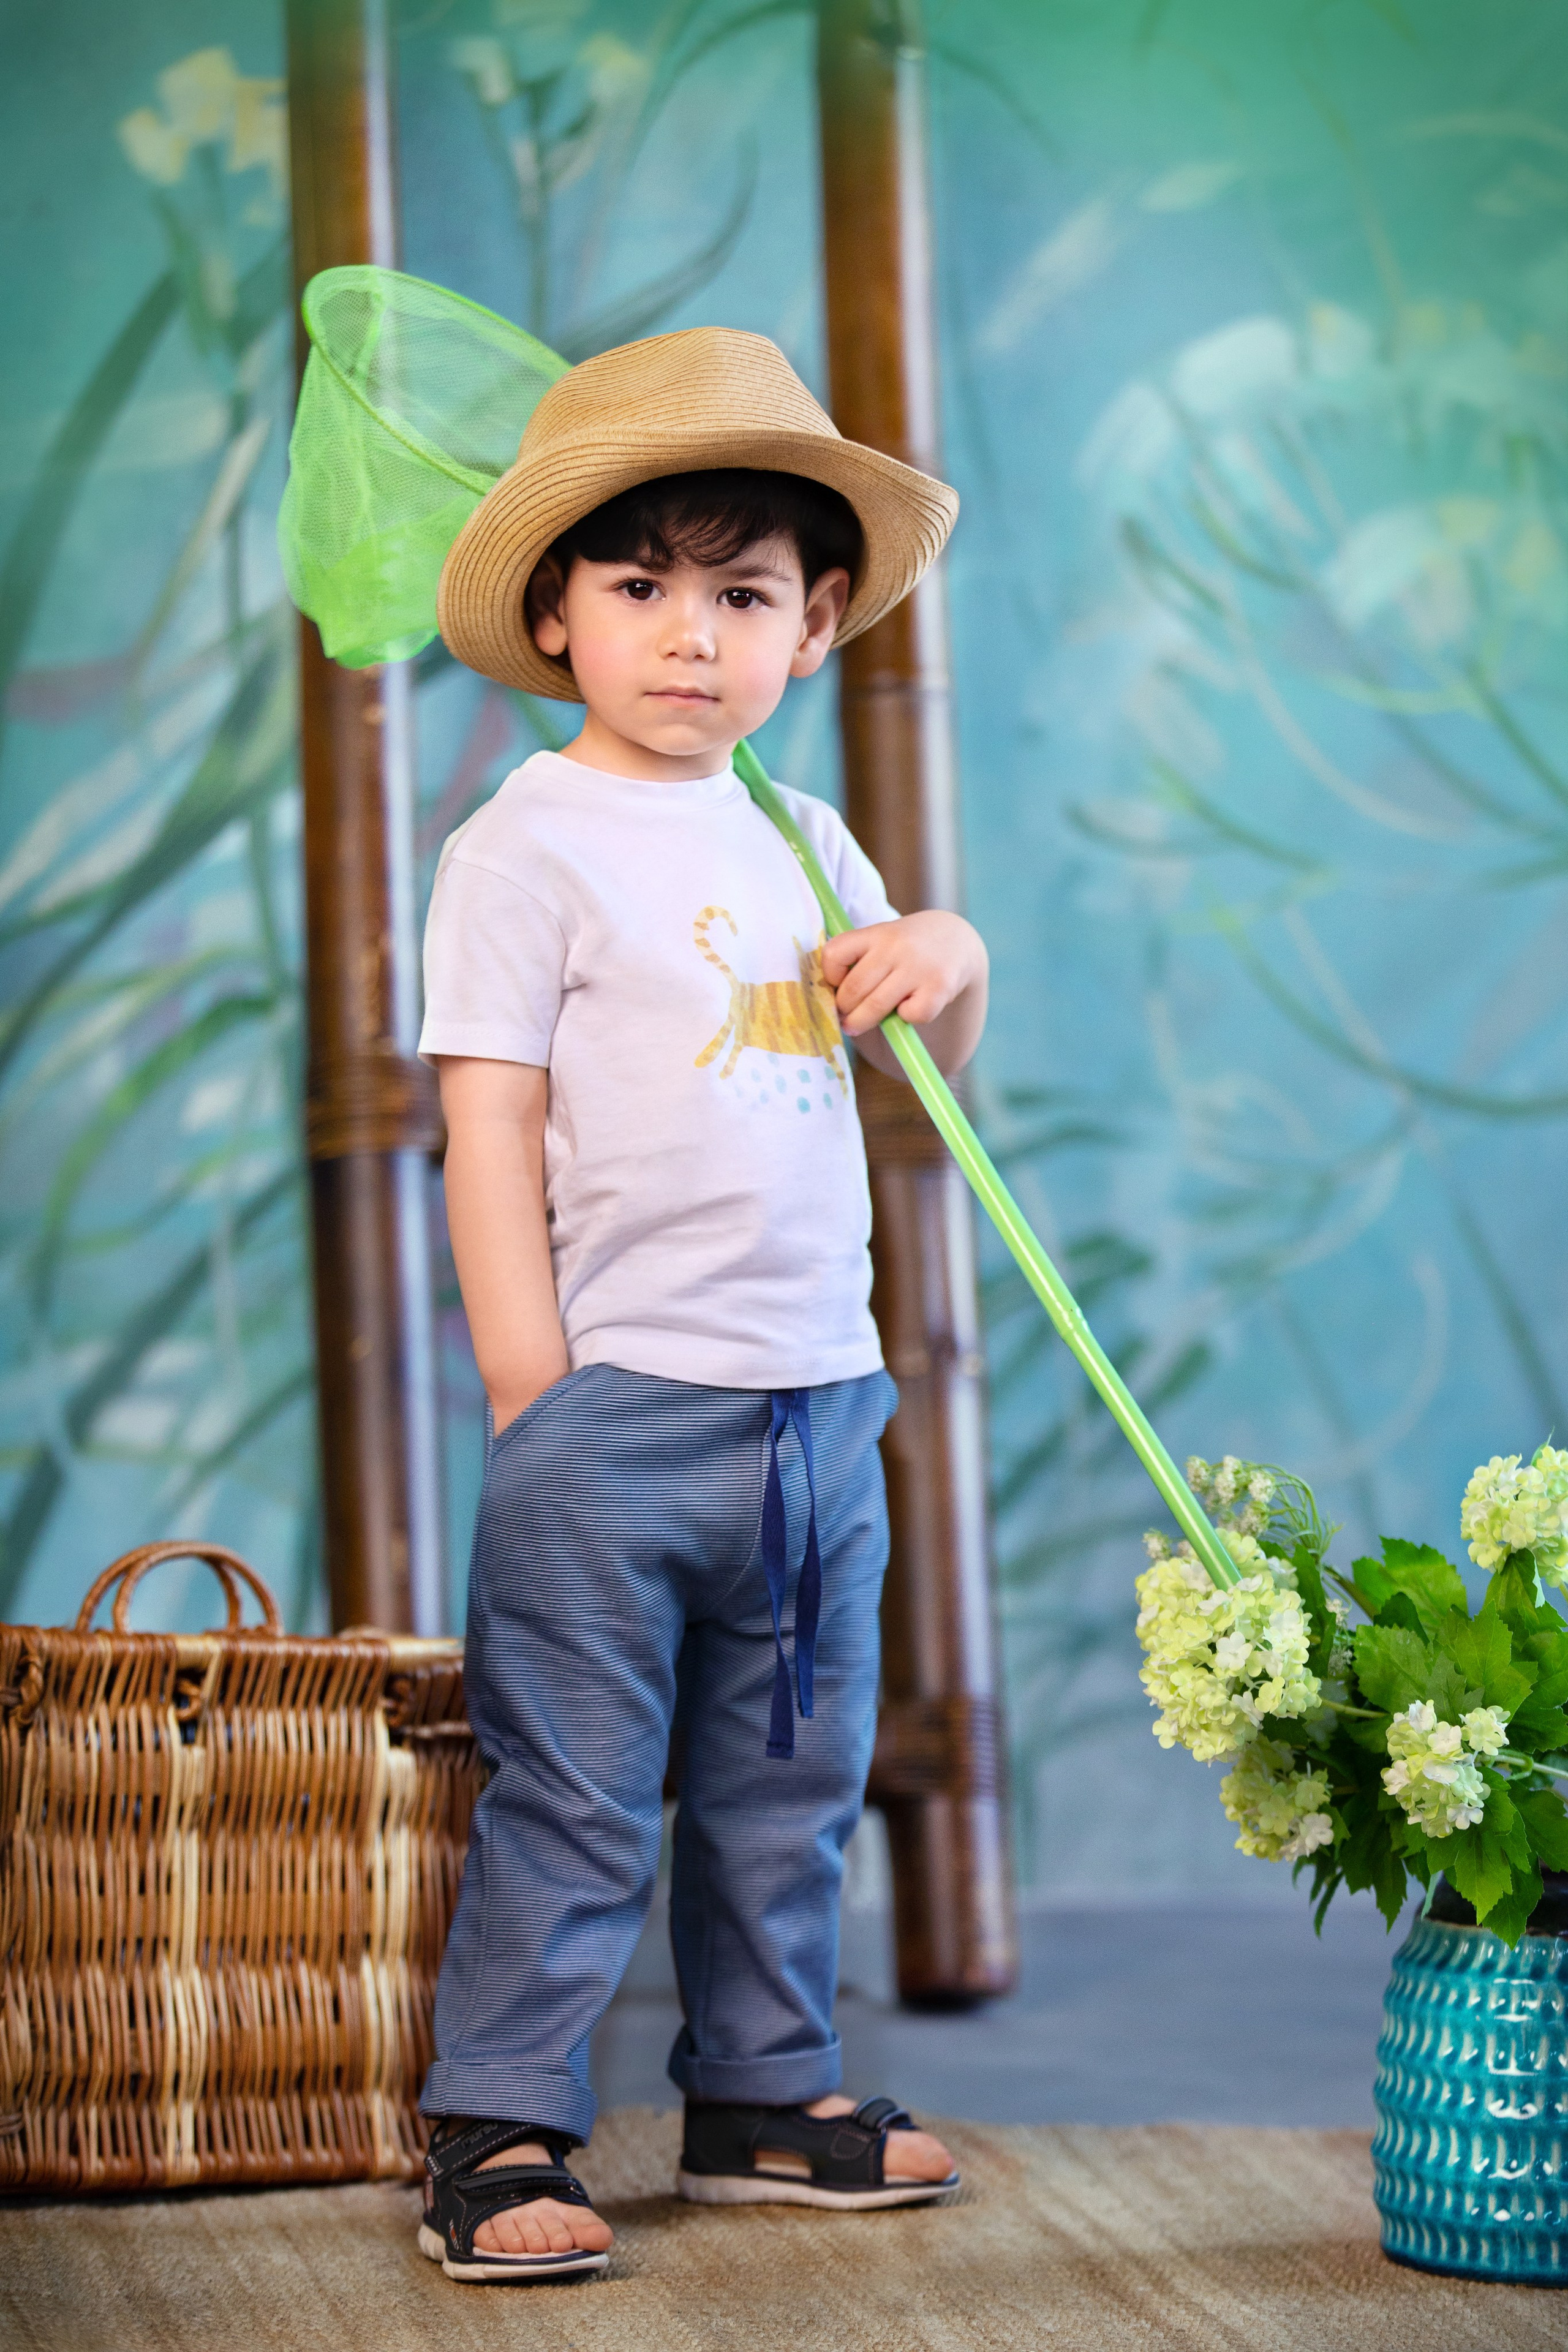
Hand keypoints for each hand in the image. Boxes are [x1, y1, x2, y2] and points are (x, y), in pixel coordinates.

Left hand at [821, 910, 987, 1063]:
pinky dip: (906, 1018)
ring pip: (875, 1007)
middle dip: (843, 1010)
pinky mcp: (939, 988)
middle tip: (844, 1017)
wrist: (956, 940)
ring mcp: (918, 966)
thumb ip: (858, 963)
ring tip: (857, 1025)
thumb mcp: (882, 941)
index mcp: (876, 933)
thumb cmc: (907, 949)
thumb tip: (834, 1004)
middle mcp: (896, 946)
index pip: (834, 954)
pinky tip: (909, 1007)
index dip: (829, 976)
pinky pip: (910, 1015)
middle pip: (852, 989)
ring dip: (861, 1022)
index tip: (838, 984)